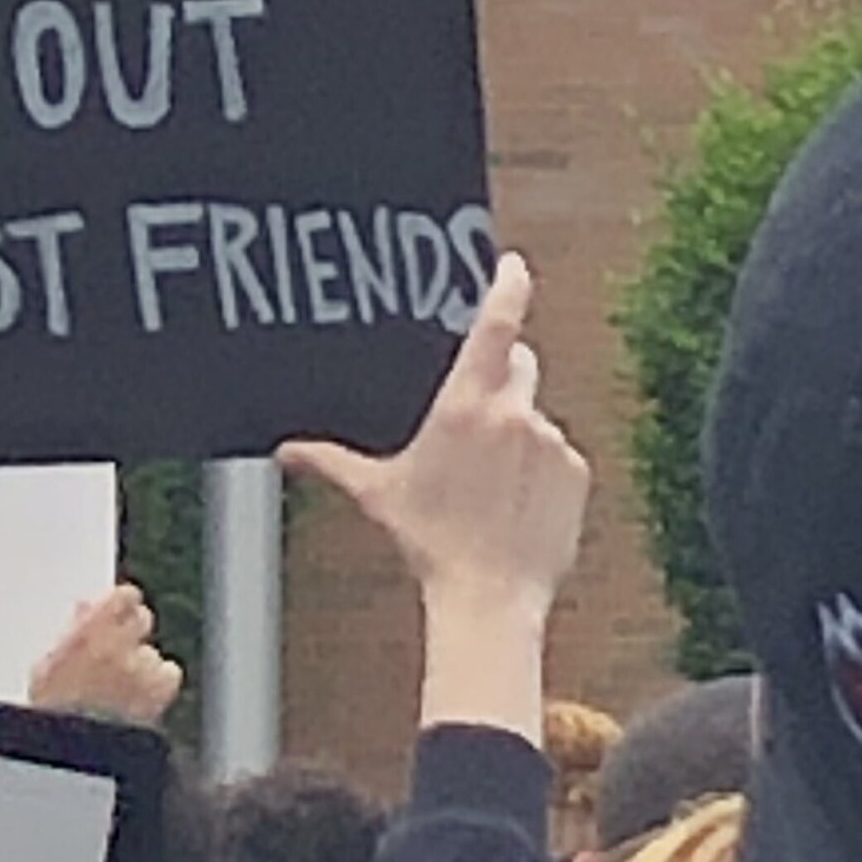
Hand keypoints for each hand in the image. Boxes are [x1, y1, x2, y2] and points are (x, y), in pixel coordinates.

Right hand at [28, 586, 183, 726]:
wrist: (73, 751)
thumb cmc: (53, 713)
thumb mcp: (46, 667)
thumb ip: (70, 632)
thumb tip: (85, 611)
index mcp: (89, 631)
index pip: (123, 596)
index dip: (121, 602)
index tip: (119, 607)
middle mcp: (120, 644)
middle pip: (142, 618)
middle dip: (132, 628)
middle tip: (118, 646)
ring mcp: (142, 669)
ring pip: (152, 651)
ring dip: (143, 661)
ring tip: (124, 683)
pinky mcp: (159, 692)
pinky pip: (169, 674)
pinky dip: (160, 682)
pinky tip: (142, 696)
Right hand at [278, 253, 584, 619]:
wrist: (489, 598)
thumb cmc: (429, 543)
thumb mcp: (377, 493)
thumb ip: (329, 461)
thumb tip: (285, 451)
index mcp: (465, 403)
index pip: (496, 323)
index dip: (506, 284)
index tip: (511, 264)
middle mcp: (514, 412)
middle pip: (519, 362)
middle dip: (501, 373)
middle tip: (477, 412)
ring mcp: (551, 441)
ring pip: (535, 414)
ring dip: (518, 431)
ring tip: (491, 481)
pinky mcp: (576, 473)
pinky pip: (559, 454)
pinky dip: (542, 468)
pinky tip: (516, 502)